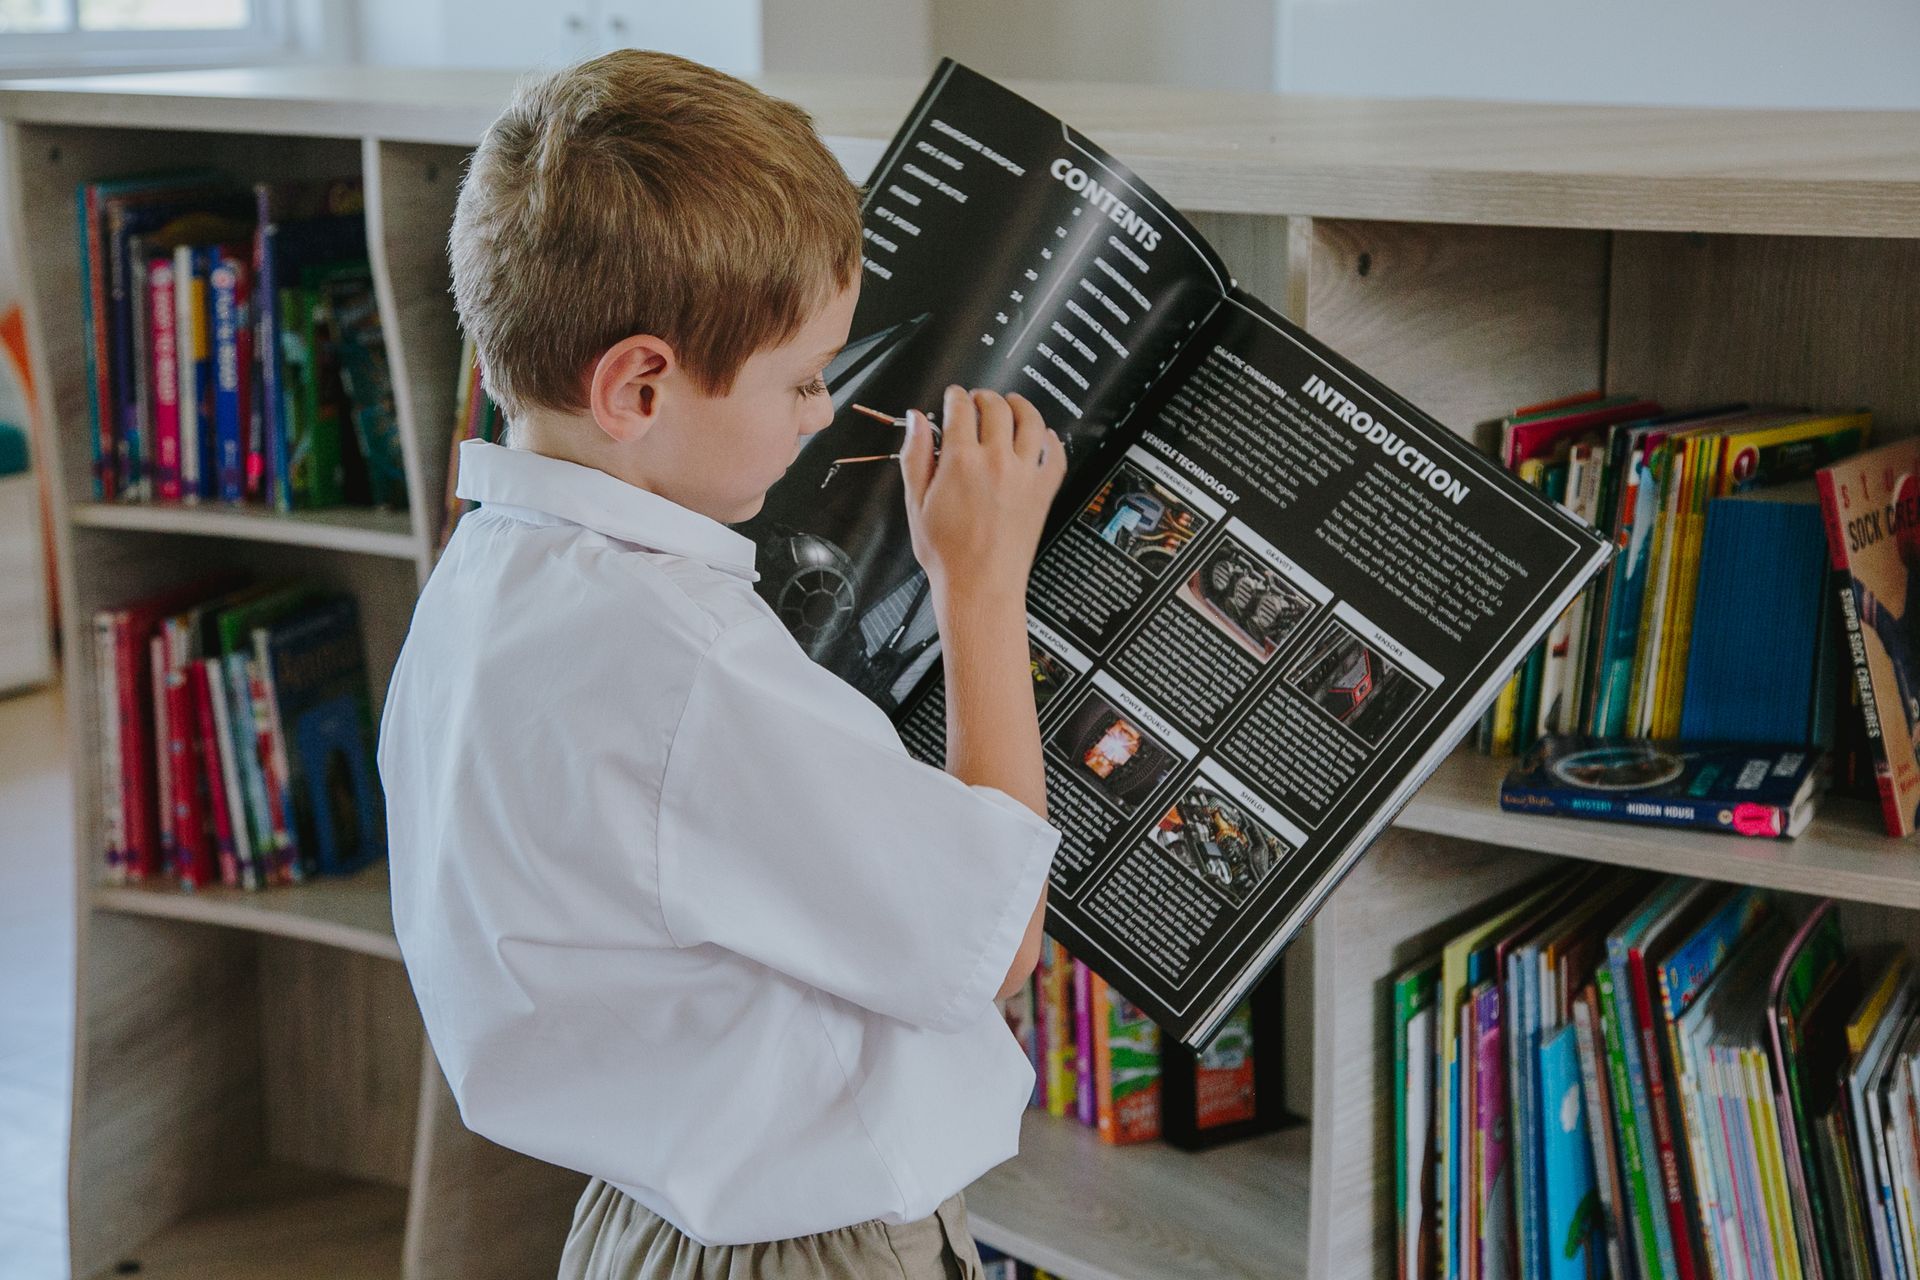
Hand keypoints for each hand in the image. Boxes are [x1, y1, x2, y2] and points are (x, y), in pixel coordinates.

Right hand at [899, 385, 1067, 615]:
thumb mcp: (916, 503)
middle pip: (995, 407)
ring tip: (1012, 404)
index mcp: (961, 461)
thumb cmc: (947, 554)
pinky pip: (1055, 454)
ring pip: (1030, 421)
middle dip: (984, 397)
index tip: (954, 397)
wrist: (979, 587)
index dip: (955, 396)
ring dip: (1019, 406)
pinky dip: (1050, 439)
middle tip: (979, 400)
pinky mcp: (1044, 491)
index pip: (961, 408)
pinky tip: (1042, 436)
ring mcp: (1025, 475)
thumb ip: (915, 456)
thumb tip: (916, 420)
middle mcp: (996, 461)